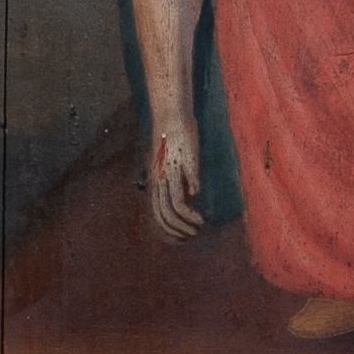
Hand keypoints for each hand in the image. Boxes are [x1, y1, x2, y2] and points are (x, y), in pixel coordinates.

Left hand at [147, 114, 202, 241]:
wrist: (170, 115)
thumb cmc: (170, 139)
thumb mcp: (167, 164)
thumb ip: (174, 181)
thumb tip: (189, 196)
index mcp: (154, 181)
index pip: (157, 215)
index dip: (167, 230)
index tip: (179, 238)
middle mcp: (158, 179)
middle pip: (165, 214)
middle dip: (178, 230)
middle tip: (191, 234)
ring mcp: (170, 172)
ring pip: (175, 205)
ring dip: (187, 219)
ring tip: (199, 224)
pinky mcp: (184, 162)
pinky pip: (188, 185)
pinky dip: (194, 196)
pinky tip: (199, 200)